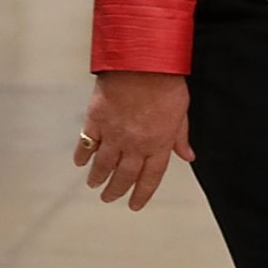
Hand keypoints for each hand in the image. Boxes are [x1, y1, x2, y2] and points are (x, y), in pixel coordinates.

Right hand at [77, 71, 194, 210]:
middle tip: (109, 198)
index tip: (135, 205)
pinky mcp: (96, 120)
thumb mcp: (181, 111)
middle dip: (116, 190)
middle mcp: (135, 144)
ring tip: (94, 185)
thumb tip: (188, 155)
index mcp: (158, 144)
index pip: (150, 177)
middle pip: (124, 176)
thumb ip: (181, 137)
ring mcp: (113, 134)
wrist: (142, 62)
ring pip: (103, 165)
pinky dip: (82, 155)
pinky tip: (80, 162)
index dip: (142, 193)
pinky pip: (86, 144)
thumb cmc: (165, 82)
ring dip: (98, 178)